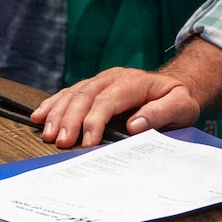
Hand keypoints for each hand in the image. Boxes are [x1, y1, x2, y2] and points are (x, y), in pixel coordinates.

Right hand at [31, 66, 203, 149]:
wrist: (176, 85)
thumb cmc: (178, 99)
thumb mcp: (181, 106)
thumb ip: (160, 114)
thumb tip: (135, 124)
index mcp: (133, 82)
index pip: (108, 100)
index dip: (94, 120)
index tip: (87, 143)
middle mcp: (113, 78)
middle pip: (85, 95)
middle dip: (70, 119)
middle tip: (60, 141)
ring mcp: (101, 80)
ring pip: (73, 93)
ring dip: (57, 112)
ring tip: (47, 133)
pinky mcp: (94, 87)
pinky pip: (69, 92)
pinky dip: (53, 103)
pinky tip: (41, 115)